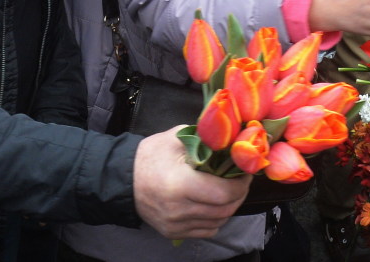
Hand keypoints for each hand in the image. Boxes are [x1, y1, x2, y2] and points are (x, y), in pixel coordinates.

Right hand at [133, 129, 249, 238]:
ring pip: (218, 222)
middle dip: (239, 195)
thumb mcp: (177, 138)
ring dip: (229, 207)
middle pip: (224, 209)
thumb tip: (232, 139)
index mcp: (180, 184)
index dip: (241, 184)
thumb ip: (205, 139)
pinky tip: (214, 204)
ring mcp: (175, 224)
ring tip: (230, 190)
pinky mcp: (172, 232)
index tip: (245, 172)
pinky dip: (216, 218)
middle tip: (241, 180)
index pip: (224, 193)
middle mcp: (178, 209)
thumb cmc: (151, 155)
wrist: (124, 179)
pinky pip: (206, 230)